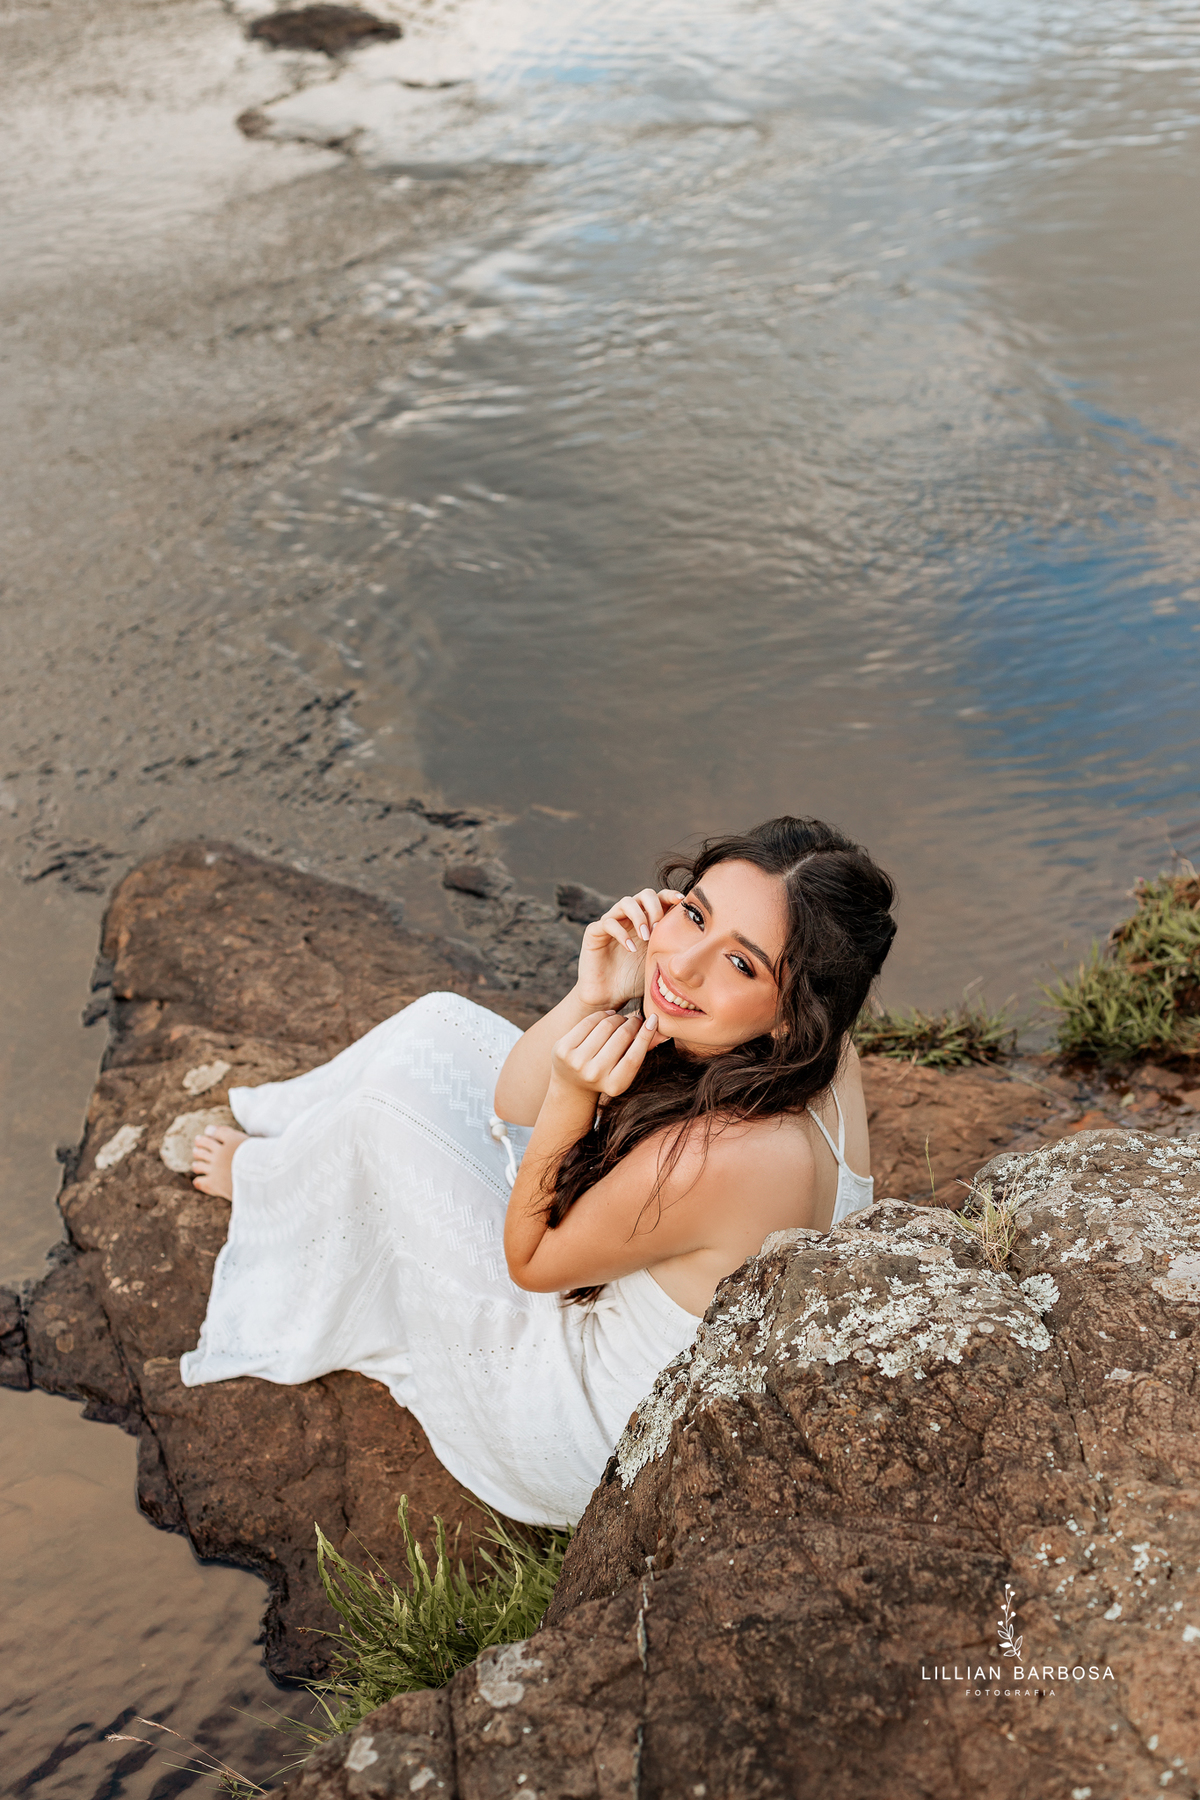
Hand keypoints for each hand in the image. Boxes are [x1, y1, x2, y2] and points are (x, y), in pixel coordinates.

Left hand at [550, 1009, 663, 1098]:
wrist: (571, 1083)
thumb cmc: (606, 1074)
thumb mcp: (624, 1070)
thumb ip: (643, 1050)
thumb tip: (665, 1031)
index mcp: (614, 1085)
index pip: (635, 1055)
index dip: (646, 1034)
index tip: (654, 1019)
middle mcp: (594, 1075)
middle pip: (621, 1037)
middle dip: (632, 1023)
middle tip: (636, 1018)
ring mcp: (576, 1062)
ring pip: (605, 1025)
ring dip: (617, 1017)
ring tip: (621, 1019)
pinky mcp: (562, 1048)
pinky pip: (588, 1022)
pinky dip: (601, 1015)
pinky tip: (607, 1016)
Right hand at [575, 888, 684, 1008]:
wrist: (610, 997)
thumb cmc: (635, 980)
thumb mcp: (659, 962)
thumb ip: (673, 948)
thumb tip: (703, 942)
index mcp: (646, 920)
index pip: (659, 898)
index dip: (670, 895)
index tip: (683, 902)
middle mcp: (629, 917)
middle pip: (644, 894)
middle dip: (654, 907)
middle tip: (659, 927)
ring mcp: (611, 922)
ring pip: (626, 902)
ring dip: (639, 916)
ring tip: (646, 937)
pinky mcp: (595, 932)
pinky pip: (608, 922)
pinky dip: (621, 933)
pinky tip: (631, 949)